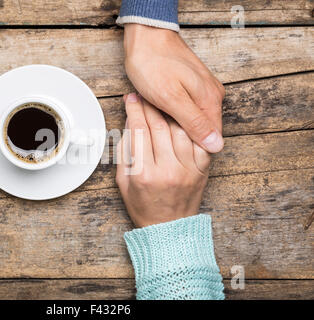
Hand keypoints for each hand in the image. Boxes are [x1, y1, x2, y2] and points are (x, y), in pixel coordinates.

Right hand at [116, 93, 210, 227]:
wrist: (167, 228)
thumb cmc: (142, 205)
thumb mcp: (123, 180)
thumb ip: (125, 151)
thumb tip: (130, 123)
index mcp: (144, 173)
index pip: (139, 131)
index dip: (134, 110)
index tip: (130, 98)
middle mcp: (168, 170)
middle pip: (160, 126)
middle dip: (150, 106)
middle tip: (146, 95)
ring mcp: (188, 170)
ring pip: (180, 129)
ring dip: (171, 112)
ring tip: (163, 103)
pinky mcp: (202, 170)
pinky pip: (198, 141)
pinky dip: (190, 127)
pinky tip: (182, 118)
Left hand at [124, 24, 224, 152]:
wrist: (145, 36)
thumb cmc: (153, 64)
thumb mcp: (170, 98)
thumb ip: (194, 122)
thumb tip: (216, 145)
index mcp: (210, 100)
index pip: (210, 139)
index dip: (191, 148)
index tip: (170, 147)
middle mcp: (212, 95)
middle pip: (201, 130)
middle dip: (179, 135)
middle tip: (156, 130)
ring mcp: (202, 89)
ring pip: (190, 119)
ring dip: (173, 123)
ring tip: (154, 117)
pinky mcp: (191, 85)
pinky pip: (184, 108)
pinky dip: (170, 112)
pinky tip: (157, 109)